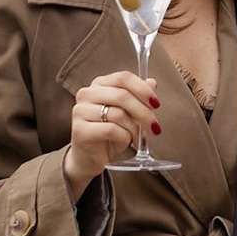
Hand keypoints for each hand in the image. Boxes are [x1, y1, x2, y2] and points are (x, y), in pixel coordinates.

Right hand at [63, 70, 158, 191]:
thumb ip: (137, 97)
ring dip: (135, 129)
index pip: (123, 77)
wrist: (89, 158)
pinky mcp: (80, 130)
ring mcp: (81, 111)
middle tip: (155, 127)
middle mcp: (87, 94)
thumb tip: (152, 82)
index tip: (156, 104)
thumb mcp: (127, 114)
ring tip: (138, 139)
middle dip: (144, 112)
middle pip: (122, 95)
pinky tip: (125, 142)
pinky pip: (111, 130)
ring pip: (118, 114)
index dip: (143, 89)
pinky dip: (124, 137)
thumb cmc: (108, 134)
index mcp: (99, 84)